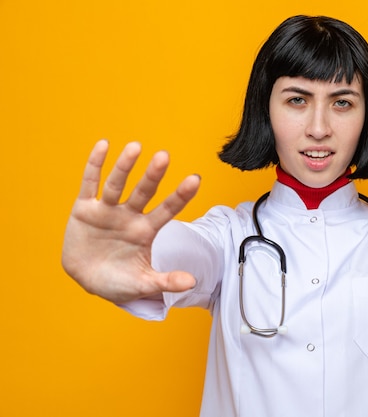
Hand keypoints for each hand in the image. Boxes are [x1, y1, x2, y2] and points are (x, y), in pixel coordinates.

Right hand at [61, 140, 200, 303]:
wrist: (86, 280)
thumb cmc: (118, 281)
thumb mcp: (143, 284)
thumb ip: (166, 281)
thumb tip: (192, 283)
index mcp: (146, 231)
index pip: (168, 210)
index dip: (180, 195)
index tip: (195, 179)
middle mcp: (129, 216)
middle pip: (144, 192)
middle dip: (153, 175)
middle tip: (164, 156)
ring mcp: (107, 210)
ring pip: (117, 185)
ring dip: (125, 166)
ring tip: (135, 147)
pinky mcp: (85, 209)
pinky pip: (90, 184)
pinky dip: (94, 165)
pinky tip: (103, 145)